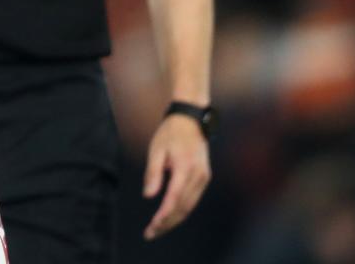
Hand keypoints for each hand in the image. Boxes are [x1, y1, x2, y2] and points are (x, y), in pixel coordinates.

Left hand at [143, 114, 210, 239]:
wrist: (191, 120)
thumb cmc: (170, 133)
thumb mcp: (156, 149)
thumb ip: (153, 173)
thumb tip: (149, 196)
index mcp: (185, 167)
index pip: (174, 199)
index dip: (163, 216)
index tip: (151, 227)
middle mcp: (198, 175)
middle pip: (183, 208)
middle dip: (167, 223)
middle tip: (151, 234)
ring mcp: (204, 177)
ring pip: (189, 206)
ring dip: (174, 220)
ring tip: (158, 229)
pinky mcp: (204, 177)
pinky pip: (193, 199)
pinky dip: (182, 210)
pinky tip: (170, 216)